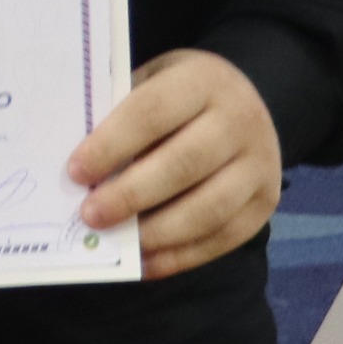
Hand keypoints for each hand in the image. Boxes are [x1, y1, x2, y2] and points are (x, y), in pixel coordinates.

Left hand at [69, 48, 283, 279]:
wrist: (246, 105)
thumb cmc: (181, 98)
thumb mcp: (153, 84)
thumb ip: (122, 117)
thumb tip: (81, 174)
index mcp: (203, 80)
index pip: (153, 112)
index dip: (112, 144)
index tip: (76, 172)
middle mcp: (240, 119)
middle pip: (183, 163)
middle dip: (131, 194)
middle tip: (90, 215)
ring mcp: (260, 164)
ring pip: (209, 208)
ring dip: (157, 232)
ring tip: (117, 242)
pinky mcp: (266, 203)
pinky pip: (224, 237)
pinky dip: (181, 256)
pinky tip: (145, 262)